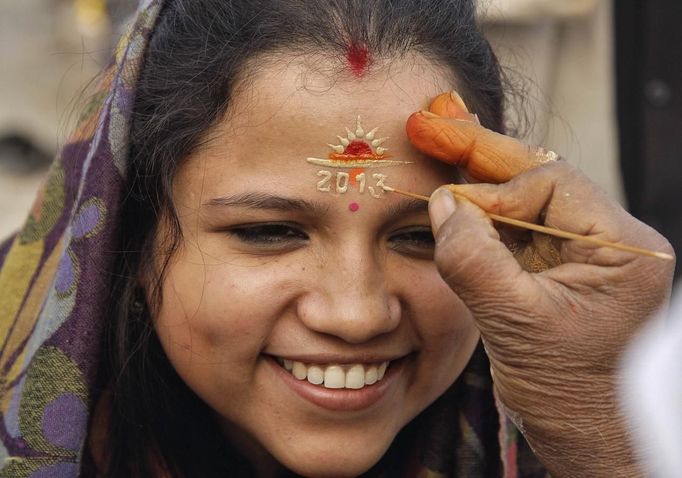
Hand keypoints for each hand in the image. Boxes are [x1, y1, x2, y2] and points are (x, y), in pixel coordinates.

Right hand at [408, 93, 675, 476]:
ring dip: (480, 183)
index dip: (495, 192)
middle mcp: (610, 243)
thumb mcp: (516, 324)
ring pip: (525, 202)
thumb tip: (443, 203)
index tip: (450, 210)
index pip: (551, 186)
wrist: (587, 437)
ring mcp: (584, 255)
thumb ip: (475, 260)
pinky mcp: (559, 271)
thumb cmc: (570, 393)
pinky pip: (517, 231)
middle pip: (539, 179)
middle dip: (483, 155)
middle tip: (433, 122)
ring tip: (439, 143)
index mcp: (624, 249)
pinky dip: (482, 215)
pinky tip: (453, 197)